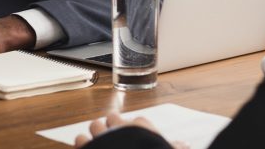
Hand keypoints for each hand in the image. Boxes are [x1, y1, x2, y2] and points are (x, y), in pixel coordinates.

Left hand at [74, 112, 188, 148]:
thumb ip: (176, 147)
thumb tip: (184, 145)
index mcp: (140, 128)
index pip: (139, 121)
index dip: (137, 126)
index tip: (136, 129)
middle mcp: (120, 128)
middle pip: (114, 118)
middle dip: (113, 121)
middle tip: (112, 124)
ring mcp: (102, 136)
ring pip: (95, 126)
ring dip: (96, 129)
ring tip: (96, 131)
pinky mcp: (88, 146)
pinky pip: (80, 140)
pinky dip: (82, 142)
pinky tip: (83, 144)